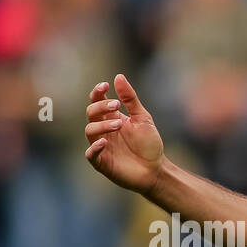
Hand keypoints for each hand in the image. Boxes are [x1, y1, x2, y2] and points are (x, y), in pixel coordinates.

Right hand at [84, 73, 164, 195]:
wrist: (156, 170)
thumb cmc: (149, 144)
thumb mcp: (142, 118)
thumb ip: (130, 99)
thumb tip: (119, 76)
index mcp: (111, 118)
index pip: (97, 101)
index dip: (98, 92)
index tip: (105, 85)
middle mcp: (103, 130)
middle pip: (91, 113)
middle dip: (101, 107)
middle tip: (116, 105)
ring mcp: (101, 146)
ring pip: (90, 130)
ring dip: (102, 125)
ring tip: (119, 124)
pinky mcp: (102, 162)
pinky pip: (91, 154)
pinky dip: (95, 147)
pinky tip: (105, 142)